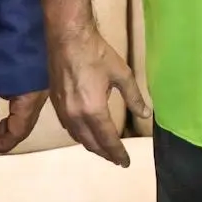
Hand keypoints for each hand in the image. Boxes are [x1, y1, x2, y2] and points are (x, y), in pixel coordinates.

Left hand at [0, 90, 48, 154]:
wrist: (14, 24)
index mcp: (30, 97)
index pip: (19, 131)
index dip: (3, 144)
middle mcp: (40, 96)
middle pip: (25, 127)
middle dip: (5, 136)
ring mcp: (40, 91)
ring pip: (26, 119)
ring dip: (9, 126)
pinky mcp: (36, 87)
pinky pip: (26, 109)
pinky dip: (14, 116)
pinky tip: (1, 114)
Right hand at [46, 24, 150, 166]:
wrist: (67, 38)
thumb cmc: (96, 53)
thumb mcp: (121, 74)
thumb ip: (133, 97)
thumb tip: (145, 114)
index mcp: (93, 110)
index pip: (107, 139)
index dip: (118, 153)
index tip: (126, 162)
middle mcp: (76, 116)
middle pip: (91, 143)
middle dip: (105, 153)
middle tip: (117, 159)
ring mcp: (63, 111)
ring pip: (78, 138)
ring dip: (92, 146)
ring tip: (104, 149)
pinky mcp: (56, 104)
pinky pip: (69, 128)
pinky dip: (80, 135)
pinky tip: (86, 133)